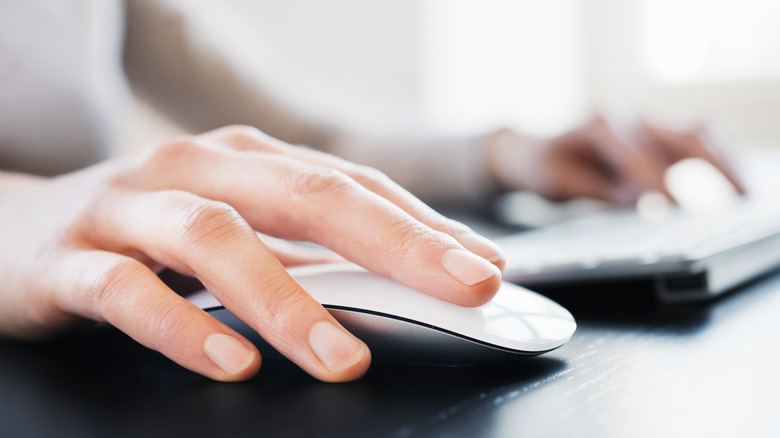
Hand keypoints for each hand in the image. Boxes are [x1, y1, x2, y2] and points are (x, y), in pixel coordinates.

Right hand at [0, 125, 503, 381]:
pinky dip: (182, 327)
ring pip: (219, 239)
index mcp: (246, 159)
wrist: (13, 227)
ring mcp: (132, 209)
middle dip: (394, 244)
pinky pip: (128, 290)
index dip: (424, 226)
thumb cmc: (145, 229)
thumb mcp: (234, 228)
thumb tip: (397, 292)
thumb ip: (305, 254)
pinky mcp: (70, 259)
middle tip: (463, 288)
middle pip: (306, 196)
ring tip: (342, 355)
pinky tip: (232, 361)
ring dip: (288, 299)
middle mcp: (196, 168)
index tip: (485, 269)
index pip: (352, 186)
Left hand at [487, 115, 744, 203]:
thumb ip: (597, 190)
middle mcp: (628, 115)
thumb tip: (641, 199)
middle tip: (730, 205)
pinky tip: (735, 179)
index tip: (678, 208)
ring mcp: (646, 118)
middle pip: (683, 136)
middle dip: (711, 171)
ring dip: (726, 161)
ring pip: (700, 131)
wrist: (534, 150)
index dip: (660, 182)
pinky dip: (723, 154)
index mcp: (598, 127)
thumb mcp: (557, 184)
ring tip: (744, 194)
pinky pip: (701, 133)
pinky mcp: (659, 127)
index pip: (639, 155)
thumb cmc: (546, 168)